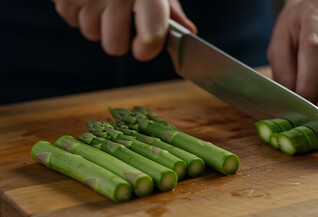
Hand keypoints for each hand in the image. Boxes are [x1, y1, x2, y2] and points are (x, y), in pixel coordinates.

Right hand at [53, 0, 195, 60]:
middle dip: (118, 37)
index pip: (151, 34)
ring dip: (98, 22)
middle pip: (114, 46)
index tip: (144, 46)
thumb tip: (188, 32)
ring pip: (92, 34)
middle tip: (121, 17)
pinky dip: (80, 11)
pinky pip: (73, 21)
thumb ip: (171, 9)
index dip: (148, 48)